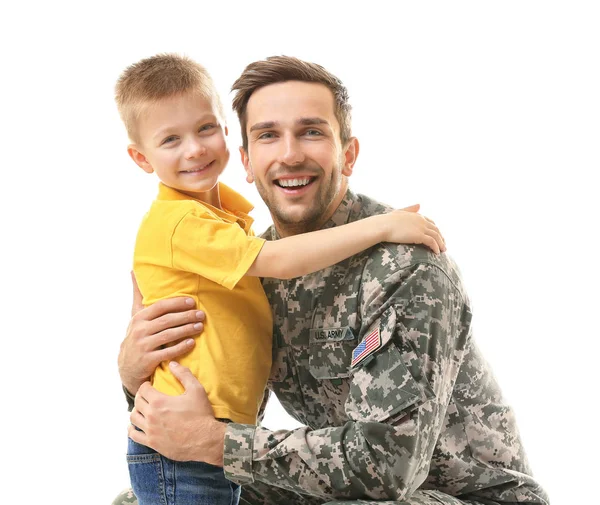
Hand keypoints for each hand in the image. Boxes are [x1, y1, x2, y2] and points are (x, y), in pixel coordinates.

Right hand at [118, 272, 205, 394]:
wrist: (127, 366)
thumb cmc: (137, 335)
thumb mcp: (135, 316)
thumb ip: (138, 295)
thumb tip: (133, 270)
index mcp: (139, 317)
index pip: (160, 307)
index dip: (177, 303)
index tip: (192, 302)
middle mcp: (139, 330)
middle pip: (167, 320)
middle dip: (186, 316)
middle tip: (201, 314)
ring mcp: (143, 345)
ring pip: (168, 335)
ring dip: (186, 330)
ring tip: (200, 326)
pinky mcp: (148, 360)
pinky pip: (167, 352)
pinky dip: (180, 347)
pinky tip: (191, 342)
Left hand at [128, 362, 225, 464]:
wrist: (205, 440)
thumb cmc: (201, 414)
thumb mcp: (196, 390)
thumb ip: (184, 374)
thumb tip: (172, 363)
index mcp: (159, 401)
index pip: (143, 389)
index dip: (146, 385)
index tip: (150, 385)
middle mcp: (151, 416)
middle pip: (137, 402)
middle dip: (141, 396)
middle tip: (147, 396)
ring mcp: (150, 431)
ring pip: (133, 418)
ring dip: (137, 411)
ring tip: (143, 410)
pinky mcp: (152, 443)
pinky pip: (134, 436)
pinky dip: (132, 429)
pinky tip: (137, 426)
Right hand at [383, 205, 446, 254]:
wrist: (382, 226)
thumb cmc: (386, 220)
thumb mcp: (399, 211)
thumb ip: (410, 209)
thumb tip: (419, 205)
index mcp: (417, 215)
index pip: (431, 222)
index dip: (435, 230)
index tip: (437, 236)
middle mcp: (421, 220)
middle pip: (436, 230)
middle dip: (441, 237)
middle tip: (443, 245)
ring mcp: (421, 228)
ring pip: (436, 236)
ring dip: (441, 244)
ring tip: (443, 251)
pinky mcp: (419, 236)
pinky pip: (432, 242)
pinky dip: (436, 247)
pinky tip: (437, 252)